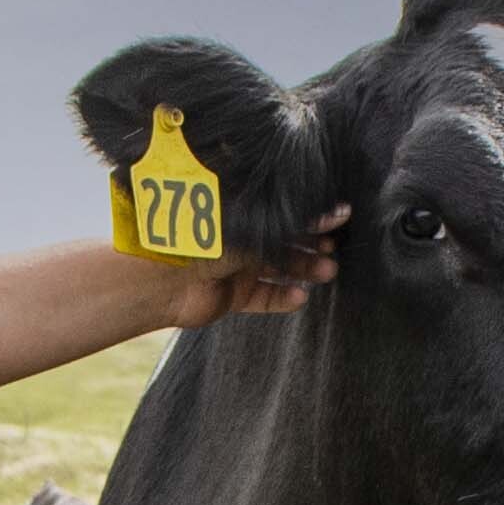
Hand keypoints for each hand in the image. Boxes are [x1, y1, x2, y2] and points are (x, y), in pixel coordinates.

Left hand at [142, 208, 345, 330]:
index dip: (313, 214)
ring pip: (280, 269)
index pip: (284, 211)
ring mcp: (238, 268)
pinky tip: (301, 296)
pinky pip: (265, 297)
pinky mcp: (233, 296)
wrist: (162, 279)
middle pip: (286, 240)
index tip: (341, 214)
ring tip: (328, 271)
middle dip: (313, 243)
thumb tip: (324, 206)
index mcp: (242, 212)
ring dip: (305, 269)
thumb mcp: (247, 224)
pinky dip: (284, 298)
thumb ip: (287, 220)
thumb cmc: (200, 239)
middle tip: (336, 247)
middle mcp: (241, 238)